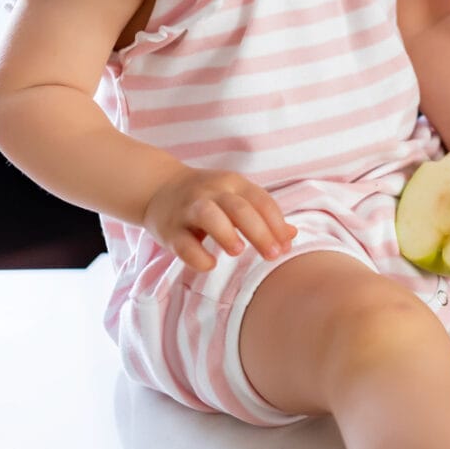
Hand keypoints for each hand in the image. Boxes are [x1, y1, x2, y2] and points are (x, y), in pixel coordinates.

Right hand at [143, 168, 296, 272]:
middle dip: (260, 232)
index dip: (276, 224)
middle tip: (273, 255)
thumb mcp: (235, 198)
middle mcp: (211, 191)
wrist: (158, 187)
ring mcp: (188, 208)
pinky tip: (210, 264)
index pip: (261, 200)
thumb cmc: (207, 198)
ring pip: (209, 215)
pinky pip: (182, 242)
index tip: (285, 247)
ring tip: (238, 251)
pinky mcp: (169, 228)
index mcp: (233, 184)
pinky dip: (196, 255)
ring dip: (226, 233)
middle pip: (239, 208)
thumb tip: (291, 235)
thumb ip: (262, 215)